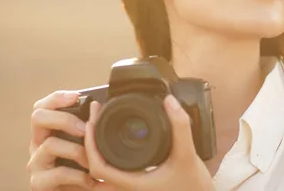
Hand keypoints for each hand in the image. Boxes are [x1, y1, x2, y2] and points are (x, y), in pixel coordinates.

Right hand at [27, 90, 95, 189]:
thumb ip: (87, 129)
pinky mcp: (38, 184)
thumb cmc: (86, 171)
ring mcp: (35, 164)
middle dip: (64, 119)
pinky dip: (78, 176)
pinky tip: (91, 181)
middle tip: (85, 129)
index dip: (57, 98)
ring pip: (50, 144)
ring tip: (93, 162)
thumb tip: (101, 108)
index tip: (77, 97)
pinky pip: (58, 173)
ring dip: (77, 151)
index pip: (43, 107)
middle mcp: (37, 145)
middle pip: (37, 117)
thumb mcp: (86, 147)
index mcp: (47, 132)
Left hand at [84, 95, 215, 190]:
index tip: (91, 122)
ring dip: (97, 152)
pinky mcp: (138, 187)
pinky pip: (113, 176)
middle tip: (93, 118)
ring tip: (98, 127)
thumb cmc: (194, 187)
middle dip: (89, 143)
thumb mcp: (188, 155)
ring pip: (102, 175)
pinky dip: (107, 158)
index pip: (97, 168)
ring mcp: (131, 189)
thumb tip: (169, 101)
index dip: (89, 145)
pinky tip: (112, 143)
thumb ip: (180, 127)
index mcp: (132, 184)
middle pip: (94, 170)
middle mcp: (128, 189)